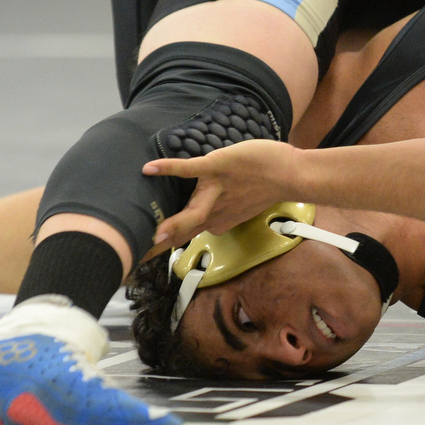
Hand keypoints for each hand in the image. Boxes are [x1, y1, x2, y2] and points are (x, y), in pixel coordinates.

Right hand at [143, 139, 295, 248]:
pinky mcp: (218, 166)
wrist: (290, 173)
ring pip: (192, 210)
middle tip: (134, 256)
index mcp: (217, 220)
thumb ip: (220, 217)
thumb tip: (207, 225)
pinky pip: (191, 168)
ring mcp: (216, 188)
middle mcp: (215, 210)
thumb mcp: (240, 208)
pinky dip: (170, 168)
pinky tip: (150, 169)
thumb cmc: (266, 187)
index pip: (186, 235)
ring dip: (174, 224)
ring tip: (153, 235)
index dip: (164, 246)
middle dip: (161, 244)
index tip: (141, 257)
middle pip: (185, 230)